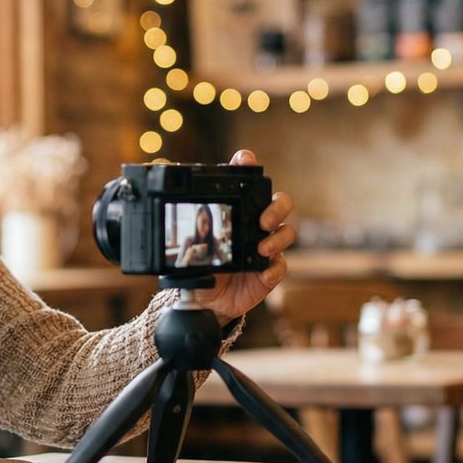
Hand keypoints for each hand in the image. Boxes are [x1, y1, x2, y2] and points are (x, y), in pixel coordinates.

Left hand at [194, 149, 294, 323]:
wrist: (204, 302)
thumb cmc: (199, 269)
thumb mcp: (186, 249)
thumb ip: (184, 234)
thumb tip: (176, 214)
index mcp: (236, 214)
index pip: (246, 184)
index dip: (248, 167)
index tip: (245, 159)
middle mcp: (254, 227)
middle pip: (279, 204)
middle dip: (277, 206)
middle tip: (263, 219)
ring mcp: (265, 249)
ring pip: (286, 232)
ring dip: (278, 238)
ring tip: (261, 248)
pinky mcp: (268, 273)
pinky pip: (281, 266)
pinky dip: (275, 268)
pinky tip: (264, 272)